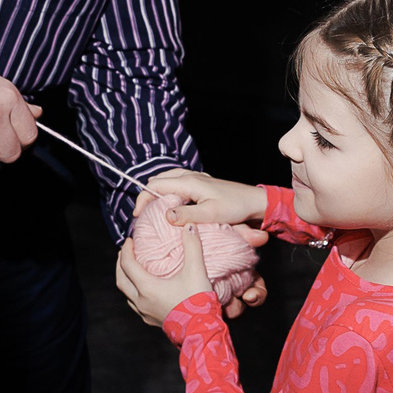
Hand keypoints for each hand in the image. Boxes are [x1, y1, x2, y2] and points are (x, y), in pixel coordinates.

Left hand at [129, 184, 268, 318]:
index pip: (128, 265)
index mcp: (147, 288)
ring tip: (132, 269)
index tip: (129, 240)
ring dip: (126, 279)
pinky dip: (134, 292)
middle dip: (120, 264)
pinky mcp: (151, 321)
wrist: (202, 332)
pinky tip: (144, 289)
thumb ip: (192, 246)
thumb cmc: (198, 302)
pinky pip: (135, 304)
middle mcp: (141, 301)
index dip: (126, 250)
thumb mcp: (196, 271)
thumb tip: (188, 226)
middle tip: (125, 252)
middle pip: (121, 280)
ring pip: (126, 294)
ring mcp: (145, 313)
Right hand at [140, 169, 267, 229]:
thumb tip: (165, 215)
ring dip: (157, 191)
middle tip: (142, 215)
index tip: (138, 216)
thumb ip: (187, 215)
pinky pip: (177, 182)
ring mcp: (196, 178)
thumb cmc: (235, 208)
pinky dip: (167, 190)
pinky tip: (170, 203)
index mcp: (189, 182)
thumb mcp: (210, 214)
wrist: (254, 201)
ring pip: (168, 179)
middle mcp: (190, 176)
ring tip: (151, 209)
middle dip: (147, 195)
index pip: (156, 185)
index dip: (143, 199)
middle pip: (159, 180)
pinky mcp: (201, 183)